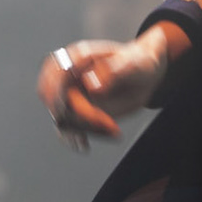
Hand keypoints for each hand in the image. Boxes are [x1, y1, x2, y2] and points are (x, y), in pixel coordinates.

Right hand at [36, 30, 169, 148]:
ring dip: (85, 128)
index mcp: (79, 56)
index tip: (72, 109)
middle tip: (107, 123)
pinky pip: (67, 126)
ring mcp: (72, 93)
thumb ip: (113, 72)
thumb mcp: (132, 64)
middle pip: (57, 99)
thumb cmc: (137, 63)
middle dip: (80, 116)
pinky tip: (84, 145)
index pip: (57, 73)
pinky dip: (73, 138)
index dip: (57, 91)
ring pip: (63, 117)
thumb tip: (91, 85)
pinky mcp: (77, 109)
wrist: (144, 75)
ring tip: (112, 129)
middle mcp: (70, 74)